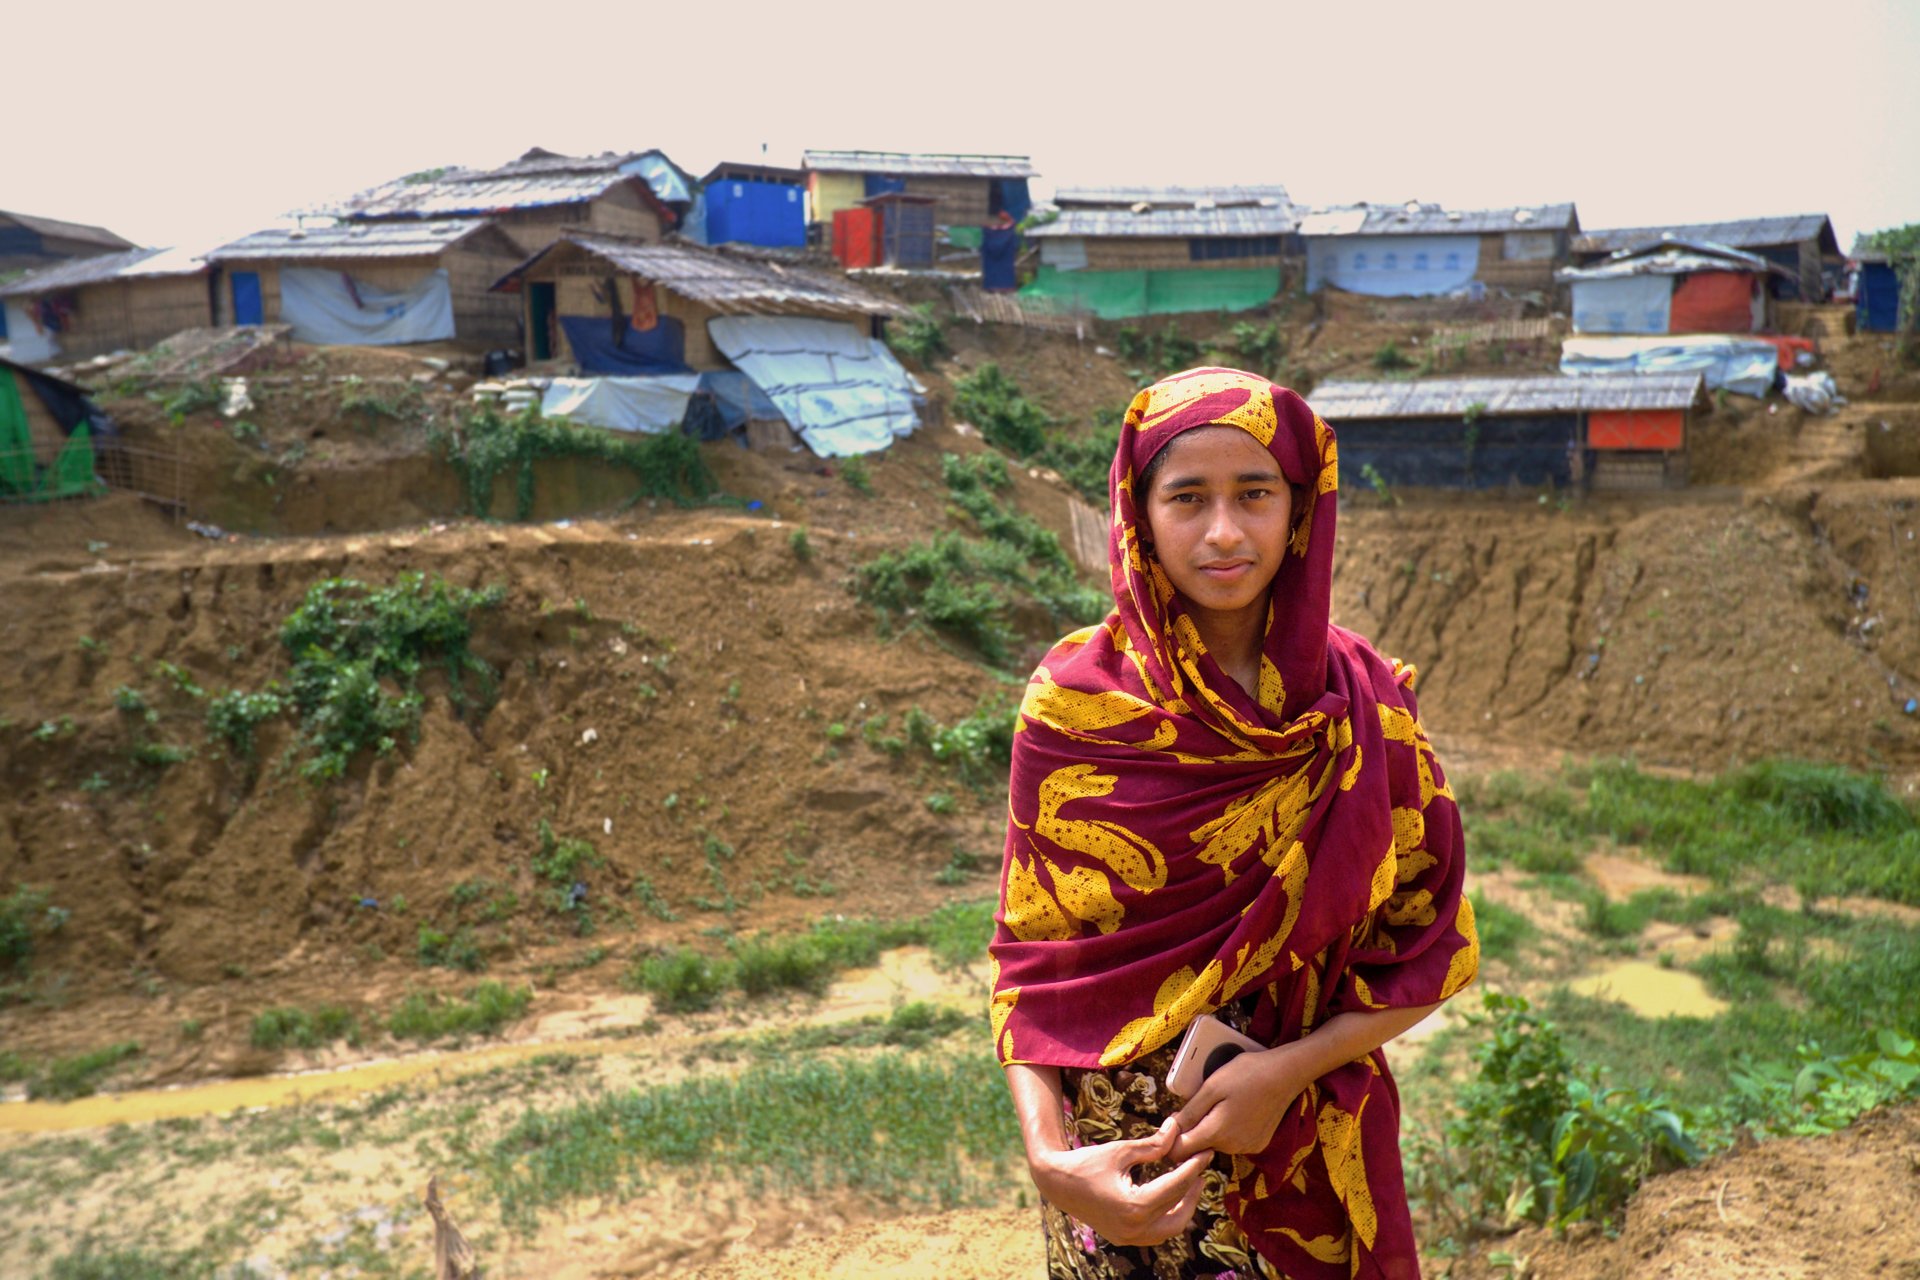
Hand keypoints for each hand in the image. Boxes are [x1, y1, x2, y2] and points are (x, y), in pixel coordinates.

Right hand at [1029, 1115, 1211, 1246]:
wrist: (1056, 1183)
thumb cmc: (1086, 1163)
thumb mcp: (1121, 1150)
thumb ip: (1153, 1144)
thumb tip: (1177, 1129)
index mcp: (1134, 1207)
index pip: (1175, 1186)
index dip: (1193, 1166)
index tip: (1206, 1152)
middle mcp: (1134, 1228)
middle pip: (1179, 1212)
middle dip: (1193, 1190)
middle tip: (1200, 1167)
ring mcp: (1129, 1238)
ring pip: (1171, 1228)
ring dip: (1184, 1206)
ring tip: (1189, 1181)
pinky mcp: (1124, 1238)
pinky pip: (1156, 1232)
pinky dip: (1168, 1215)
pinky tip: (1171, 1195)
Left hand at [1169, 1043, 1311, 1162]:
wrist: (1285, 1074)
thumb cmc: (1247, 1074)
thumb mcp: (1211, 1087)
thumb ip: (1190, 1112)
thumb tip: (1172, 1129)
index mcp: (1217, 1133)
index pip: (1180, 1152)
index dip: (1172, 1138)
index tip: (1175, 1120)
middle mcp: (1232, 1147)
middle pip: (1199, 1147)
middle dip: (1195, 1128)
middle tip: (1204, 1101)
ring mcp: (1247, 1147)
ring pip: (1216, 1143)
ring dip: (1213, 1127)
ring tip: (1224, 1101)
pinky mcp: (1258, 1144)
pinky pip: (1234, 1141)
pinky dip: (1230, 1128)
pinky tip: (1239, 1108)